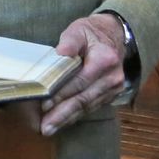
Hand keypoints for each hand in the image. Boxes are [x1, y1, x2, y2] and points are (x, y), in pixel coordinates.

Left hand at [39, 13, 127, 135]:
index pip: (79, 81)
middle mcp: (112, 77)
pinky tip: (63, 122)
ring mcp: (114, 88)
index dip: (62, 94)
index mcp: (105, 59)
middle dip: (62, 114)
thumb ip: (69, 41)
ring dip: (67, 119)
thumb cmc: (91, 33)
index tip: (45, 104)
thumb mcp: (79, 30)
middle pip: (84, 99)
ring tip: (49, 128)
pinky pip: (91, 107)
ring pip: (87, 106)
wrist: (114, 35)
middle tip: (45, 127)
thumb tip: (60, 53)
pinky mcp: (111, 95)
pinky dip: (76, 115)